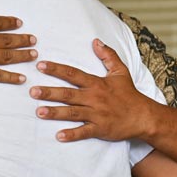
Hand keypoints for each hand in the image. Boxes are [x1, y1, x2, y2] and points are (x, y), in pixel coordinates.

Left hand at [30, 38, 153, 141]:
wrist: (144, 116)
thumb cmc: (130, 94)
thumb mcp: (120, 71)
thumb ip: (107, 55)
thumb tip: (96, 41)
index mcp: (97, 84)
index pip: (73, 74)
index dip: (57, 69)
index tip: (41, 66)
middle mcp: (95, 98)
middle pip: (69, 94)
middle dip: (50, 92)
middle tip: (32, 91)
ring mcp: (97, 114)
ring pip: (73, 113)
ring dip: (55, 112)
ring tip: (39, 112)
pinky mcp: (100, 129)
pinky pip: (84, 132)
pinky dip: (72, 134)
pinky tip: (59, 135)